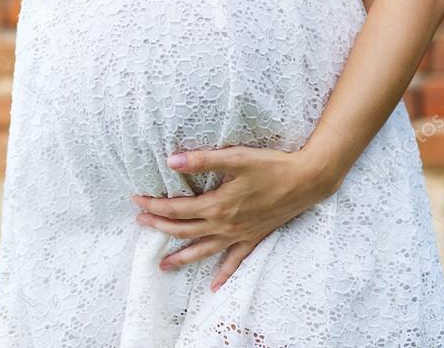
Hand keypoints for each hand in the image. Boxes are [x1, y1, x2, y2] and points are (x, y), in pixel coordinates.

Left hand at [131, 145, 342, 291]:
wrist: (306, 181)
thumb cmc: (271, 166)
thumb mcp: (235, 158)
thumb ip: (203, 160)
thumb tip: (172, 160)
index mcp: (217, 205)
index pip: (176, 209)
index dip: (154, 206)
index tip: (137, 200)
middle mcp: (225, 225)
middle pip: (184, 230)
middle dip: (159, 227)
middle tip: (140, 223)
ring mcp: (239, 234)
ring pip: (203, 250)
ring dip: (181, 258)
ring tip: (163, 266)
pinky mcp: (253, 237)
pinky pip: (235, 260)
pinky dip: (224, 274)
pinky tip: (214, 285)